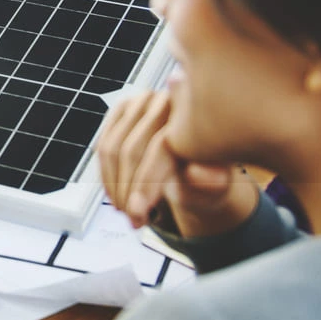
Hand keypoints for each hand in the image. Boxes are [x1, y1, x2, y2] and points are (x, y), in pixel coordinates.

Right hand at [96, 89, 256, 236]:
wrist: (195, 158)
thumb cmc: (208, 171)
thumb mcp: (217, 182)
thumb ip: (211, 180)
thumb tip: (201, 174)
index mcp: (192, 115)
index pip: (160, 148)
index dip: (146, 184)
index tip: (139, 214)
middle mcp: (165, 100)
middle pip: (132, 149)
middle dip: (128, 191)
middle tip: (134, 220)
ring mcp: (140, 102)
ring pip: (112, 148)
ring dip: (114, 186)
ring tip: (127, 211)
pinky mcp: (121, 109)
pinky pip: (103, 145)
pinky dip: (106, 175)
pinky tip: (116, 195)